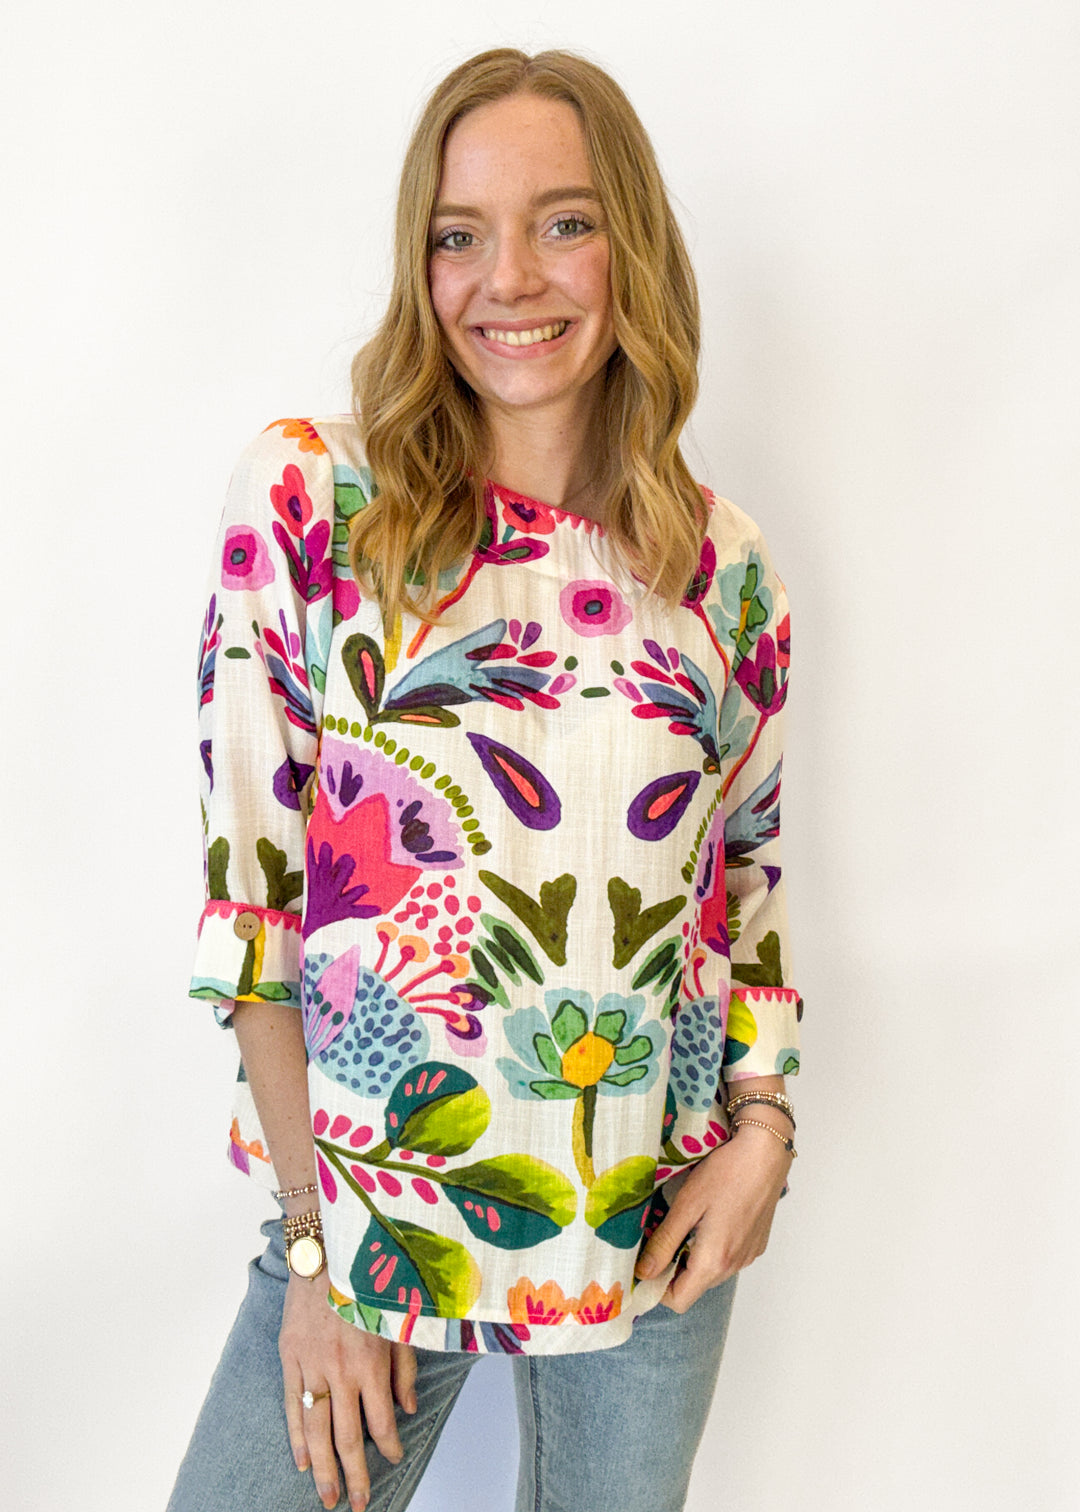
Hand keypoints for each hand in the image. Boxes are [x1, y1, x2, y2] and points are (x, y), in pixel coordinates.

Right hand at [280, 1272, 416, 1510]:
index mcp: (370, 1360)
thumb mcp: (396, 1321)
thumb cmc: (367, 1282)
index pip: (381, 1419)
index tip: (392, 1461)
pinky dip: (296, 1435)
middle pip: (345, 1435)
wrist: (325, 1250)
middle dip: (353, 1473)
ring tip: (327, 1495)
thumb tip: (407, 1409)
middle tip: (357, 1504)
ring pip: (316, 1428)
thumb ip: (403, 1367)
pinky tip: (301, 1460)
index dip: (387, 1446)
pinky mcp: (289, 1356)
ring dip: (322, 1467)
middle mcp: (340, 1368)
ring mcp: (311, 1364)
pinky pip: (292, 1404)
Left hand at [634, 1126, 791, 1311]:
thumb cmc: (725, 1173)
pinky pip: (728, 1258)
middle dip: (673, 1269)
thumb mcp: (686, 1205)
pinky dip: (712, 1249)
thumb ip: (664, 1243)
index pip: (678, 1300)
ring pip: (711, 1273)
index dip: (656, 1288)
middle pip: (694, 1286)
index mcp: (713, 1261)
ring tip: (686, 1222)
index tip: (644, 1264)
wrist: (766, 1153)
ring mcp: (748, 1256)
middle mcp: (734, 1266)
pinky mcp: (757, 1244)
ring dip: (693, 1258)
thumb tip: (643, 1273)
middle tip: (661, 1236)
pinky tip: (710, 1217)